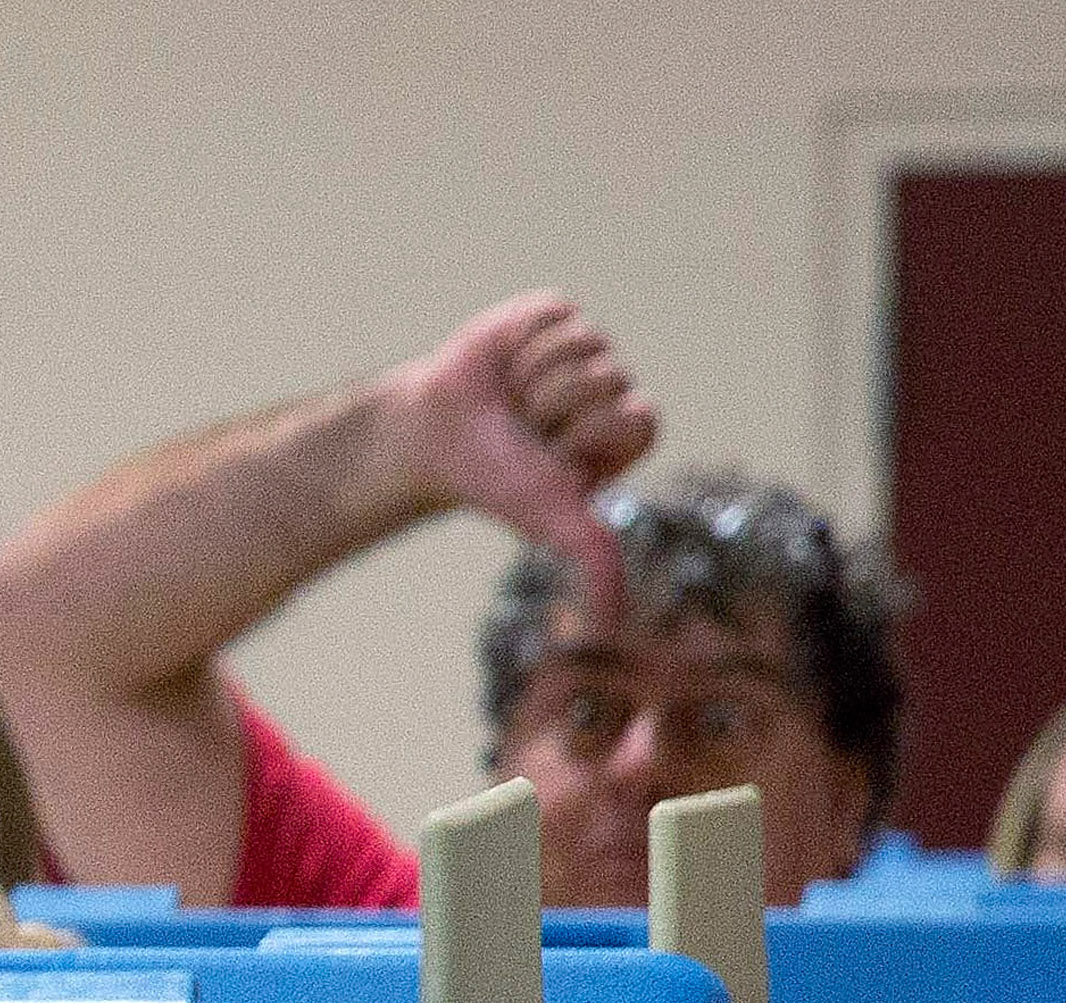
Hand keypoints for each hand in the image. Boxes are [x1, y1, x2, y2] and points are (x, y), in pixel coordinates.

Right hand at [386, 294, 657, 625]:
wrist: (429, 437)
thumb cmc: (493, 480)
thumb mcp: (553, 522)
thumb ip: (595, 565)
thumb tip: (612, 626)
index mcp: (625, 434)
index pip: (636, 416)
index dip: (584, 435)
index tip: (549, 457)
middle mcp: (613, 389)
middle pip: (606, 377)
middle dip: (551, 405)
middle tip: (523, 428)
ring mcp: (585, 349)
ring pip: (583, 343)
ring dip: (530, 376)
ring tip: (509, 399)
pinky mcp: (551, 316)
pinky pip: (555, 313)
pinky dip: (518, 341)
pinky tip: (502, 366)